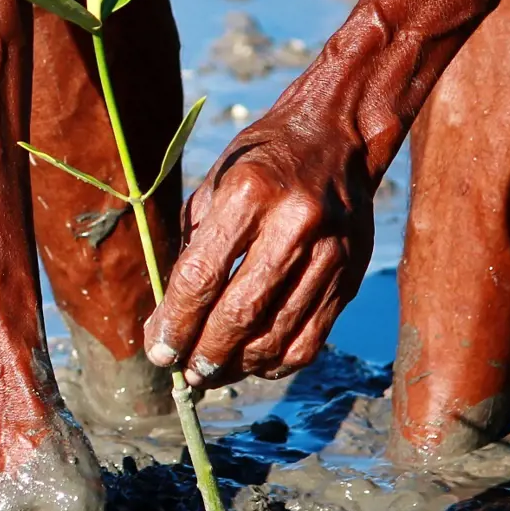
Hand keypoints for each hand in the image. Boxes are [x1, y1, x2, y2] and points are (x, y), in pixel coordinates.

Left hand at [144, 62, 375, 386]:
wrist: (336, 136)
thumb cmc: (261, 162)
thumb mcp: (215, 186)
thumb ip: (191, 250)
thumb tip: (169, 323)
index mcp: (249, 192)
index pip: (202, 276)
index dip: (176, 322)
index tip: (159, 351)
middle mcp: (295, 223)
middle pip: (241, 312)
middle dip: (205, 353)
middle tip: (185, 372)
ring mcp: (331, 252)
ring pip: (277, 334)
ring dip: (238, 366)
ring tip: (212, 373)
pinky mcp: (351, 276)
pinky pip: (311, 339)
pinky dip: (277, 362)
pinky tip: (253, 363)